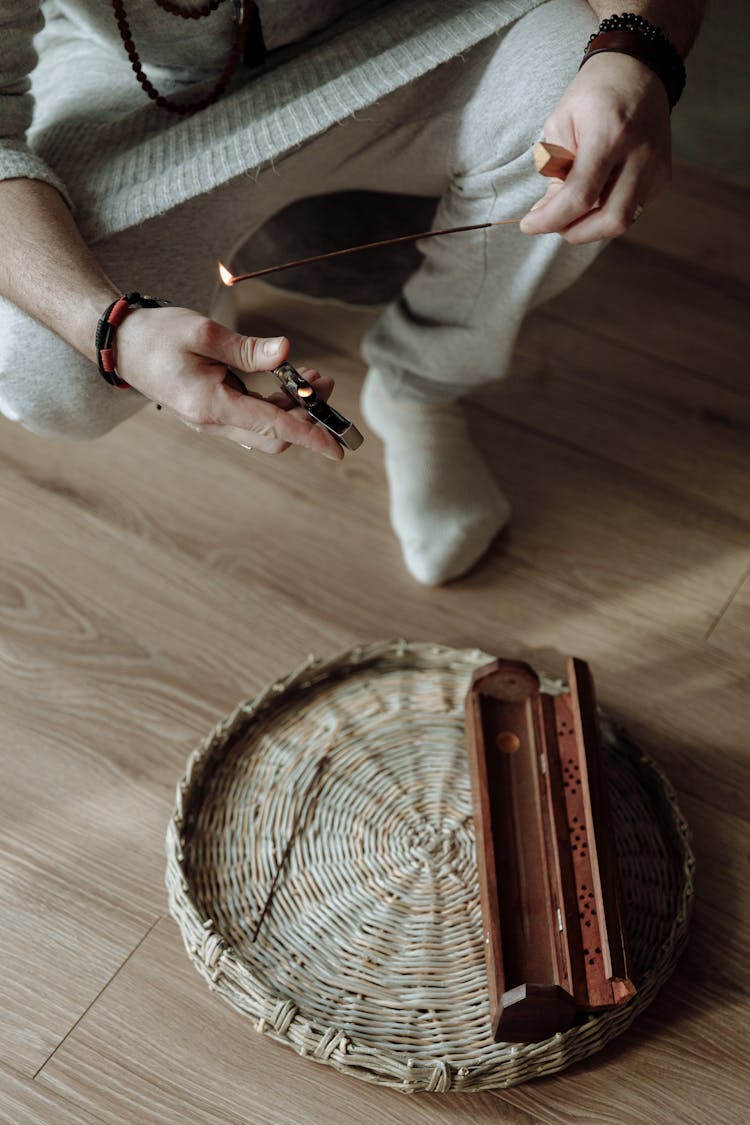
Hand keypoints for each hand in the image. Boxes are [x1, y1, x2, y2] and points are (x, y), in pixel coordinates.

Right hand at [115, 305, 343, 459]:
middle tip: (323, 384)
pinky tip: (285, 380)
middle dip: (306, 416)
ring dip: (292, 408)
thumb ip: (247, 348)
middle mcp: (212, 422)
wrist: (120, 345)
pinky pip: (251, 419)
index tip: (338, 447)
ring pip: (264, 429)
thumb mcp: (203, 333)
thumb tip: (284, 352)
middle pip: (273, 436)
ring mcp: (211, 421)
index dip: (310, 436)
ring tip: (311, 377)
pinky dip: (274, 404)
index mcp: (211, 405)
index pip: (273, 428)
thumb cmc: (156, 335)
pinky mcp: (212, 413)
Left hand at [519, 52, 671, 243]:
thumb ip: (555, 170)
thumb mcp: (561, 123)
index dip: (550, 219)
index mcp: (610, 134)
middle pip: (610, 220)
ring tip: (571, 207)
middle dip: (574, 231)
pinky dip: (606, 212)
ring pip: (623, 222)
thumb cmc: (593, 95)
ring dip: (590, 225)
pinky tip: (594, 193)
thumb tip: (551, 212)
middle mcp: (640, 154)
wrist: (638, 70)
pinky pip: (631, 211)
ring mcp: (656, 167)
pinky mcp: (662, 176)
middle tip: (553, 221)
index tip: (528, 225)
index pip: (580, 196)